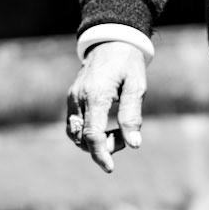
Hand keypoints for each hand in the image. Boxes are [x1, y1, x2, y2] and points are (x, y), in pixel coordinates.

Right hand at [65, 41, 146, 173]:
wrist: (111, 41)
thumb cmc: (128, 64)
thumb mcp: (137, 87)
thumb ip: (133, 116)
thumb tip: (134, 144)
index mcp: (96, 95)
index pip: (93, 134)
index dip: (101, 154)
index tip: (110, 168)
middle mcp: (79, 98)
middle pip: (83, 138)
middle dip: (103, 147)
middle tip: (125, 137)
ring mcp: (72, 98)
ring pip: (75, 134)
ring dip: (94, 142)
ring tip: (116, 133)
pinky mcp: (72, 98)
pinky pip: (74, 125)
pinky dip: (87, 133)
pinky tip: (104, 128)